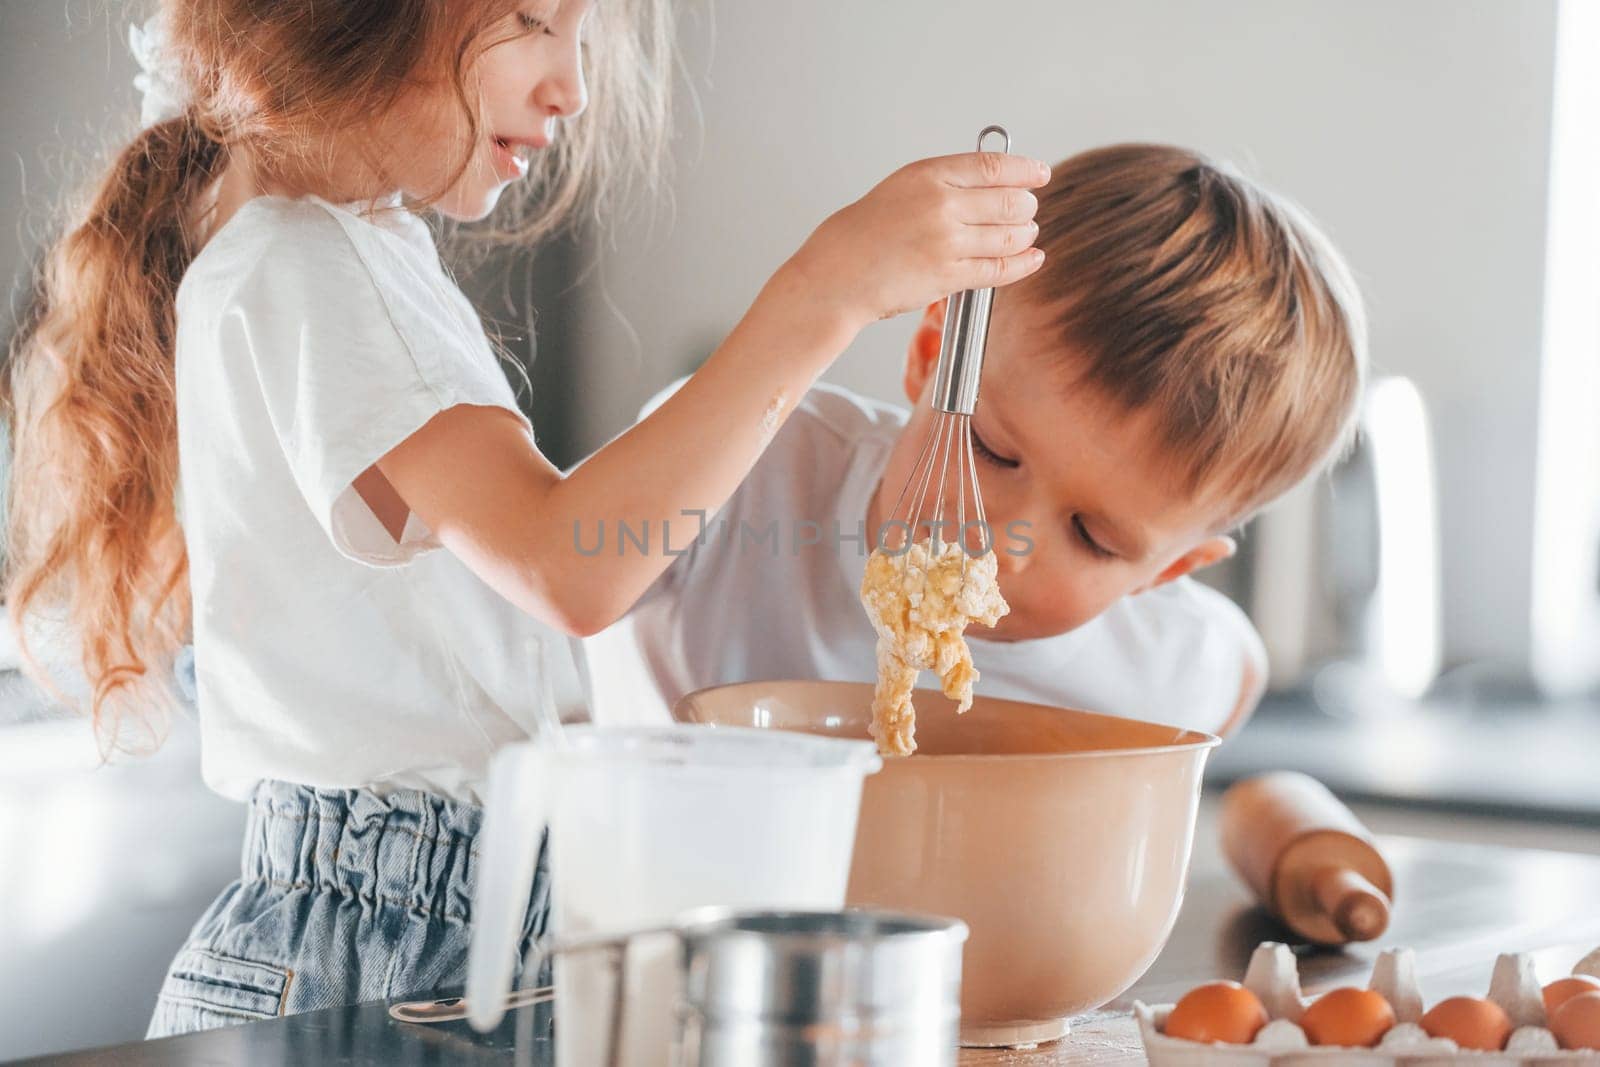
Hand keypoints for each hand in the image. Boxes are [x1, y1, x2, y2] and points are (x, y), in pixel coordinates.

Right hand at [787, 151, 1051, 329]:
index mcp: (928, 175)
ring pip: (1010, 236)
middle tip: (1027, 210)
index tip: (1039, 173)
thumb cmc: (861, 234)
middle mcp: (941, 204)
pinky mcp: (949, 276)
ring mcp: (946, 241)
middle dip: (1026, 206)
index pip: (993, 166)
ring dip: (1025, 235)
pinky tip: (1032, 258)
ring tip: (1026, 234)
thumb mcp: (900, 189)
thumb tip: (988, 184)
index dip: (1024, 170)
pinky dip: (1023, 264)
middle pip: (1010, 201)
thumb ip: (942, 184)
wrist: (835, 275)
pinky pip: (1000, 269)